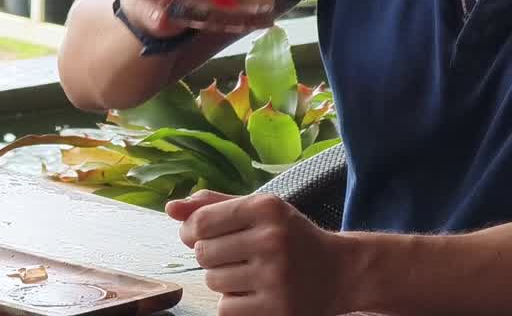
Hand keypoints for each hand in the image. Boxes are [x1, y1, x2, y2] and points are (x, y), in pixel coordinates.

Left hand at [166, 190, 346, 315]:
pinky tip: (255, 293)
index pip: (202, 221)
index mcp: (266, 208)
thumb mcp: (260, 211)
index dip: (190, 231)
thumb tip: (170, 208)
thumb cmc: (291, 238)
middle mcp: (272, 240)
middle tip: (235, 256)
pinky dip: (233, 303)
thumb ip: (214, 206)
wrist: (341, 273)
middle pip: (203, 253)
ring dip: (222, 280)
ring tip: (249, 274)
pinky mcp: (277, 310)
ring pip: (212, 281)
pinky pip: (226, 308)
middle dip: (210, 256)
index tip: (197, 236)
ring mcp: (276, 278)